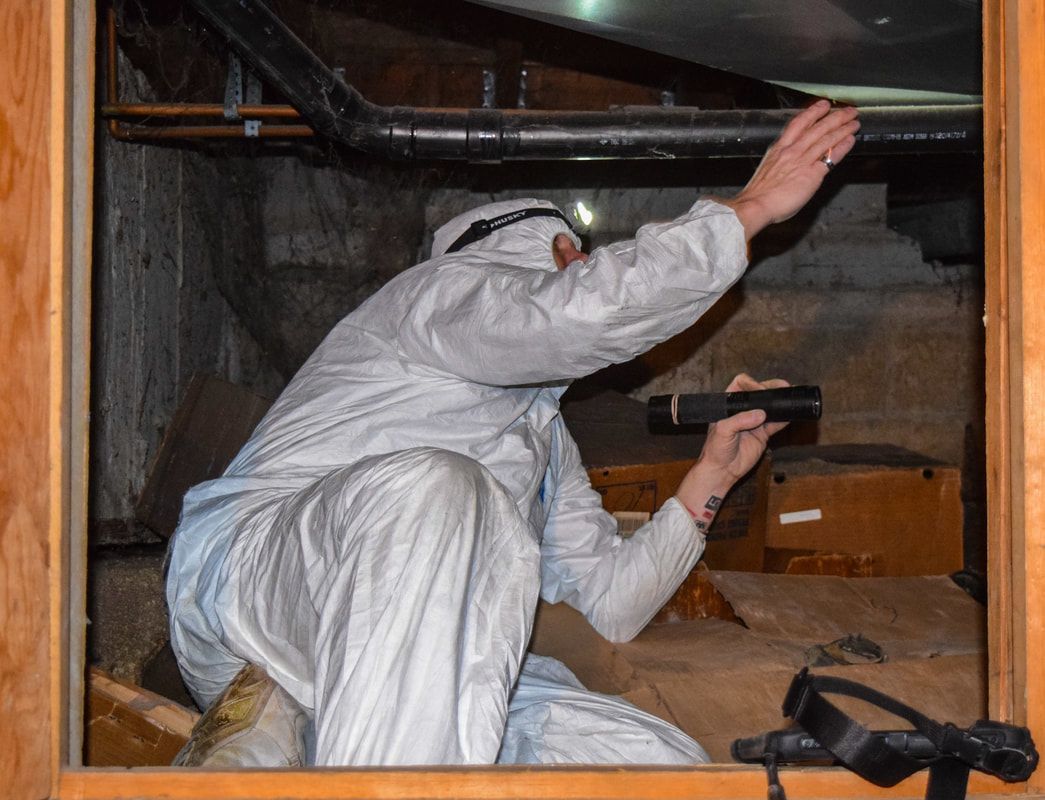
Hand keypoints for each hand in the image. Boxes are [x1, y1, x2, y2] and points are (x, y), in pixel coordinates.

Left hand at [675, 374, 789, 514]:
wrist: (722, 471)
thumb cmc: (714, 450)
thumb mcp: (722, 431)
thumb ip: (740, 420)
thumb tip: (761, 414)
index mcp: (728, 404)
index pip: (740, 385)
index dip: (751, 384)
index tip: (760, 390)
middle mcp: (742, 410)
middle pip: (758, 393)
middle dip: (770, 388)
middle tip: (783, 387)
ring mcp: (753, 422)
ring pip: (769, 408)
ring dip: (779, 403)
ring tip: (789, 397)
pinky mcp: (762, 434)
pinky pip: (775, 424)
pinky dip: (783, 420)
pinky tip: (789, 416)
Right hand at [718, 100, 859, 240]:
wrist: (755, 205)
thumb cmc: (758, 192)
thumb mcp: (767, 167)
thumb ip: (781, 161)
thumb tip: (790, 161)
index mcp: (779, 148)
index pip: (799, 123)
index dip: (813, 112)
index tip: (823, 105)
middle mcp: (792, 151)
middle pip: (817, 127)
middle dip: (835, 117)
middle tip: (848, 111)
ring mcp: (803, 161)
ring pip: (827, 139)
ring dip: (843, 128)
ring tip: (854, 122)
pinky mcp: (812, 175)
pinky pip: (831, 157)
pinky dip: (842, 147)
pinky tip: (850, 140)